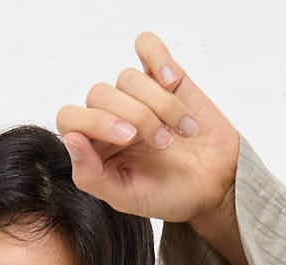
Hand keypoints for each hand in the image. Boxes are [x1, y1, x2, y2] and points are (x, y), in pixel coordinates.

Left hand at [56, 30, 239, 226]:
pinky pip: (146, 46)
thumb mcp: (126, 198)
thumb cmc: (169, 193)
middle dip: (137, 117)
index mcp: (93, 147)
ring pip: (128, 77)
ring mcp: (136, 94)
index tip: (127, 137)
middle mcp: (110, 117)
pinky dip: (158, 59)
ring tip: (182, 132)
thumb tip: (71, 139)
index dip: (95, 122)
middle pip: (100, 93)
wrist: (215, 183)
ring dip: (160, 104)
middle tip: (163, 143)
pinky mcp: (162, 75)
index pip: (70, 118)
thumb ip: (90, 176)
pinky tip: (173, 81)